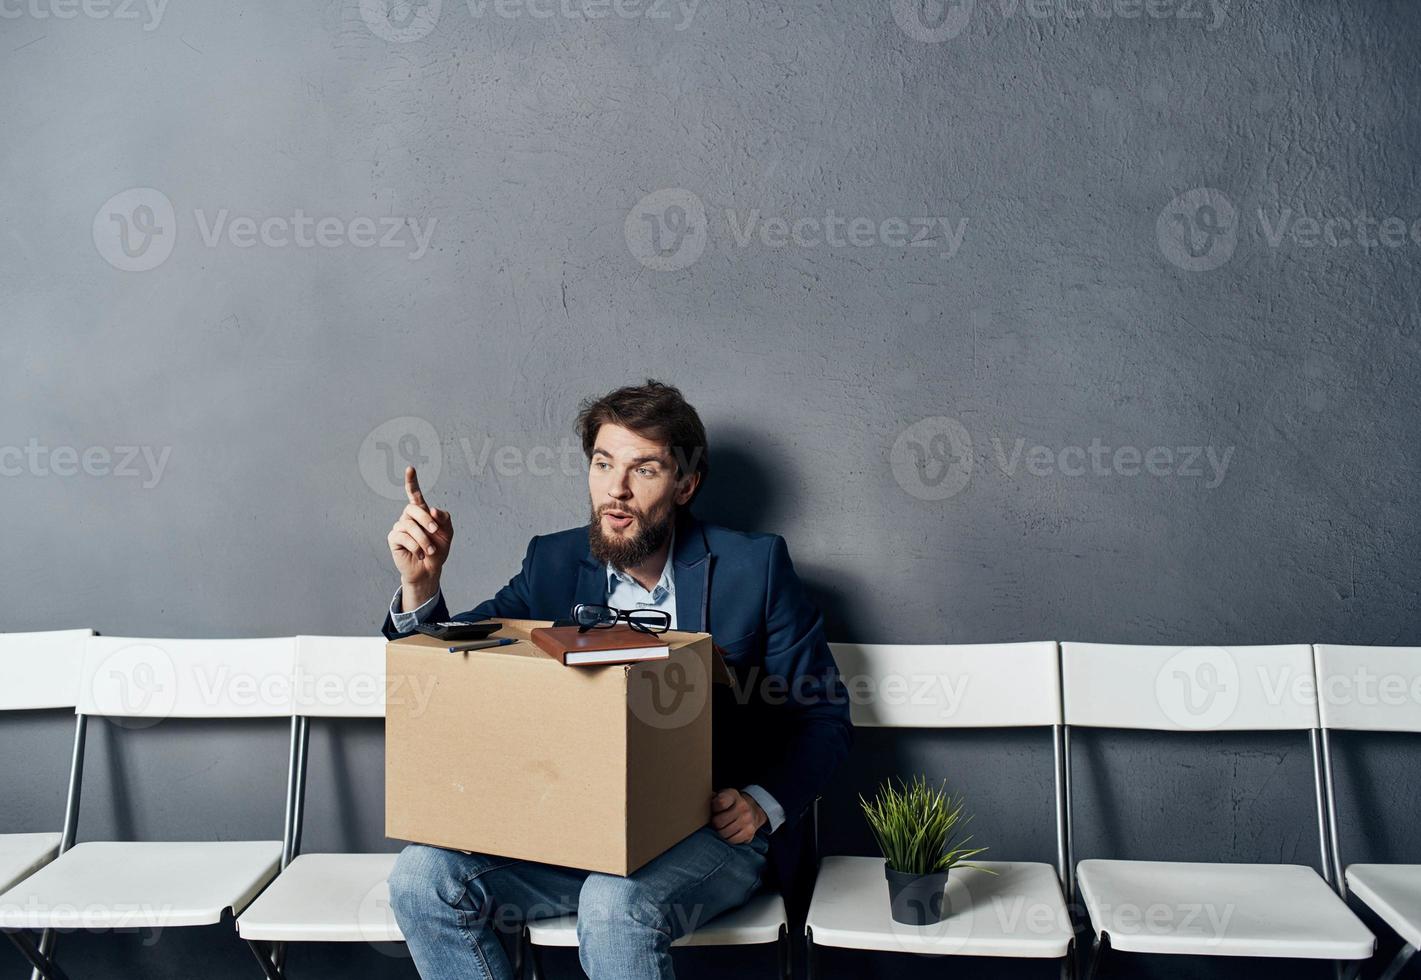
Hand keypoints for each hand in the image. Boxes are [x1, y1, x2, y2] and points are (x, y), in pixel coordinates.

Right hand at [387, 466, 452, 608]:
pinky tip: (420, 554)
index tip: (410, 469)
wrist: (430, 569)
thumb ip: (444, 518)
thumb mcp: (447, 533)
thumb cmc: (438, 550)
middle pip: (413, 508)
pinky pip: (403, 537)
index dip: (411, 482)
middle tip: (435, 531)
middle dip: (426, 520)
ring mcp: (400, 527)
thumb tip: (432, 509)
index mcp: (421, 512)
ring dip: (424, 539)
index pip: (414, 494)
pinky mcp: (394, 538)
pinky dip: (416, 547)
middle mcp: (408, 517)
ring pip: (409, 525)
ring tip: (430, 551)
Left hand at [709, 788, 766, 845]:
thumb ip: (712, 799)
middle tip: (715, 822)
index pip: (720, 803)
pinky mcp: (750, 832)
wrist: (751, 810)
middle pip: (719, 821)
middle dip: (714, 823)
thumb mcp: (721, 796)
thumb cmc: (729, 805)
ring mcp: (747, 819)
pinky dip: (728, 839)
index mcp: (733, 795)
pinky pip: (732, 840)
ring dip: (720, 833)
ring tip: (721, 828)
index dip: (713, 809)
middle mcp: (742, 806)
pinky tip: (728, 834)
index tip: (713, 810)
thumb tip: (699, 804)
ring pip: (724, 833)